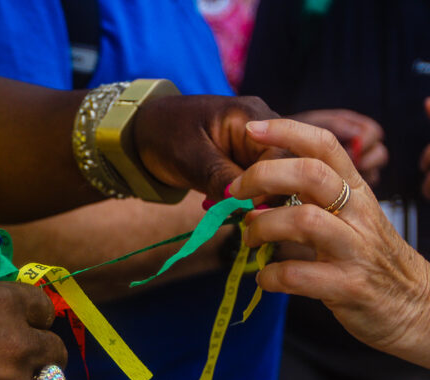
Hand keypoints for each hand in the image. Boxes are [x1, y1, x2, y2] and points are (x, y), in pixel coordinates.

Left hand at [133, 95, 284, 200]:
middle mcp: (264, 129)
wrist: (143, 131)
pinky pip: (258, 184)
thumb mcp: (192, 159)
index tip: (247, 207)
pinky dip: (243, 199)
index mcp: (252, 116)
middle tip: (236, 214)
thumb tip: (252, 207)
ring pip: (273, 180)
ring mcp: (256, 145)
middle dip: (263, 195)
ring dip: (253, 200)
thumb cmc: (165, 135)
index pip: (284, 155)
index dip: (271, 185)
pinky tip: (224, 206)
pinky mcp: (247, 161)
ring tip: (225, 210)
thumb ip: (223, 179)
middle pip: (286, 169)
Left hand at [229, 118, 429, 367]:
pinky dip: (270, 275)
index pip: (324, 146)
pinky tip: (264, 277)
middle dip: (263, 176)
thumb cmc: (370, 259)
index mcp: (356, 192)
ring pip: (303, 221)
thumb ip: (311, 204)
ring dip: (262, 226)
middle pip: (310, 175)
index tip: (250, 129)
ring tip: (249, 238)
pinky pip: (298, 275)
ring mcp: (355, 250)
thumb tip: (254, 198)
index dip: (286, 131)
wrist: (416, 306)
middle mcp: (358, 214)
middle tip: (236, 193)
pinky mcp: (348, 287)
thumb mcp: (350, 222)